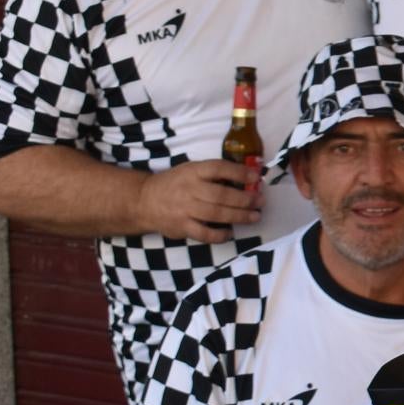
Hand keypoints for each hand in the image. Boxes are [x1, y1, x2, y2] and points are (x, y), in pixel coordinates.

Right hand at [139, 159, 262, 242]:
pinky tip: (230, 233)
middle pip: (221, 195)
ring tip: (255, 216)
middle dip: (245, 199)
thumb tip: (248, 176)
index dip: (239, 172)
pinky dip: (220, 235)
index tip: (256, 177)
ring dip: (239, 216)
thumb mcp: (190, 170)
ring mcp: (184, 209)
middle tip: (260, 201)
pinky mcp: (181, 227)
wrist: (143, 201)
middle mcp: (189, 190)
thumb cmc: (175, 184)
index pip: (218, 168)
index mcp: (192, 172)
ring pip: (216, 214)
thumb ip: (213, 173)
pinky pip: (204, 234)